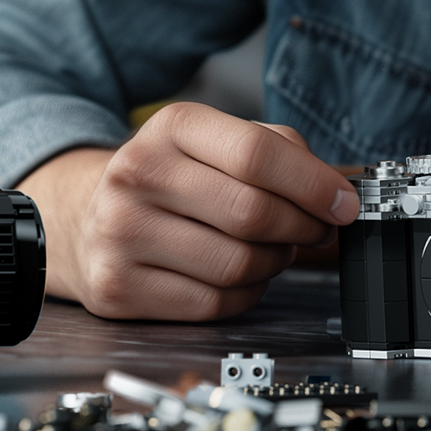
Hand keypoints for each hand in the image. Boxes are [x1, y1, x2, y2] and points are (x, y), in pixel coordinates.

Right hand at [18, 102, 359, 320]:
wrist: (85, 215)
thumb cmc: (171, 178)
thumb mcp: (215, 141)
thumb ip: (278, 152)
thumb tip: (334, 195)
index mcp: (172, 127)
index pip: (258, 155)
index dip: (314, 185)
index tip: (344, 205)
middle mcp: (137, 175)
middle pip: (253, 214)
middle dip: (302, 228)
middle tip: (316, 230)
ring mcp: (121, 234)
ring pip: (238, 265)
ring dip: (274, 263)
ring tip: (273, 250)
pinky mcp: (118, 287)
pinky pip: (214, 304)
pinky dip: (245, 294)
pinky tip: (241, 275)